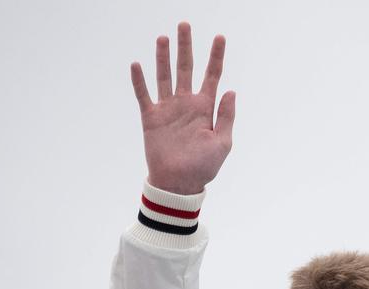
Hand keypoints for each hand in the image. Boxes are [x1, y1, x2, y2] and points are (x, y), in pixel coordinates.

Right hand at [131, 22, 234, 194]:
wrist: (179, 184)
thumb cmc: (204, 167)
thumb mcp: (222, 143)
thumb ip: (226, 117)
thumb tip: (230, 91)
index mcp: (206, 108)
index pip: (212, 76)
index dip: (216, 57)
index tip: (220, 37)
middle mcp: (186, 104)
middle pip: (186, 68)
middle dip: (186, 47)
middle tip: (185, 25)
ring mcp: (168, 109)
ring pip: (164, 76)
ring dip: (163, 57)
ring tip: (164, 38)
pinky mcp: (151, 118)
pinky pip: (143, 95)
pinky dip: (139, 80)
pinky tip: (137, 64)